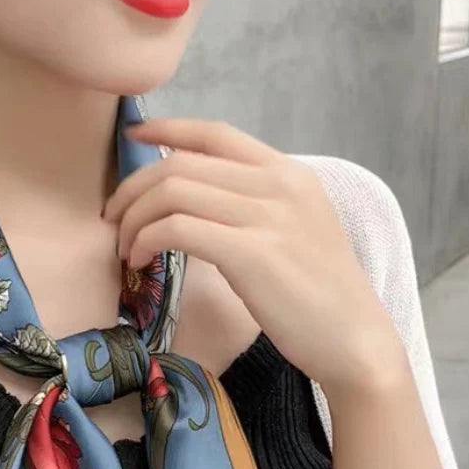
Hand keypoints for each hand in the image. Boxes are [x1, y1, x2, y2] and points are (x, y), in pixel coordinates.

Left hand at [103, 118, 404, 396]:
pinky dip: (146, 239)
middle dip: (133, 189)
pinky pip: (177, 228)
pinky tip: (140, 260)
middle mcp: (278, 184)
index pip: (216, 134)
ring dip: (134, 218)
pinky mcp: (251, 253)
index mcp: (288, 173)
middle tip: (114, 219)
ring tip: (126, 248)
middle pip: (181, 163)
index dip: (167, 128)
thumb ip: (253, 207)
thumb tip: (194, 201)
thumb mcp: (293, 232)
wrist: (354, 340)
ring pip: (173, 192)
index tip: (133, 139)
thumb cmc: (318, 296)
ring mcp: (267, 216)